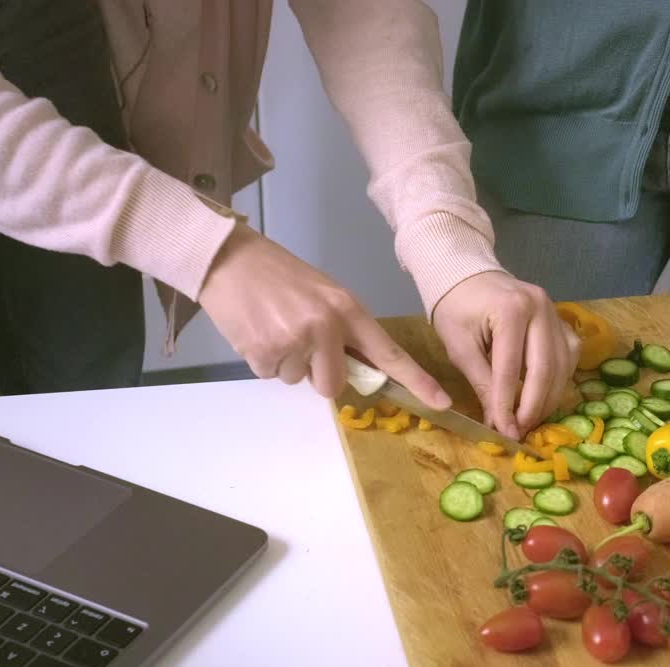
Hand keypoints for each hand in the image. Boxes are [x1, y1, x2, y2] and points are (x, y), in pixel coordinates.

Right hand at [199, 224, 450, 407]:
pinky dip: (264, 360)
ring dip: (287, 362)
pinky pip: (272, 374)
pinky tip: (257, 330)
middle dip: (317, 374)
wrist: (228, 259)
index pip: (389, 353)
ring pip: (299, 380)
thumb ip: (344, 330)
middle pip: (334, 385)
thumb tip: (357, 370)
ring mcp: (295, 341)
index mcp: (348, 310)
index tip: (441, 403)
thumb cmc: (280, 276)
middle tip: (299, 341)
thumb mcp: (324, 295)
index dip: (416, 381)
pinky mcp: (265, 352)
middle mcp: (326, 327)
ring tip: (274, 327)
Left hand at [432, 272, 578, 438]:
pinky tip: (546, 395)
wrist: (468, 276)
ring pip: (562, 365)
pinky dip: (560, 379)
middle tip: (521, 430)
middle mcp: (540, 308)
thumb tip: (498, 422)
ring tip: (531, 420)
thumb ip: (482, 383)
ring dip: (549, 398)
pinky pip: (569, 355)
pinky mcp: (561, 319)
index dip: (507, 404)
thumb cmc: (457, 309)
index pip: (510, 369)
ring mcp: (555, 311)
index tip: (504, 431)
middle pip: (544, 368)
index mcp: (510, 310)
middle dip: (533, 406)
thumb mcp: (460, 347)